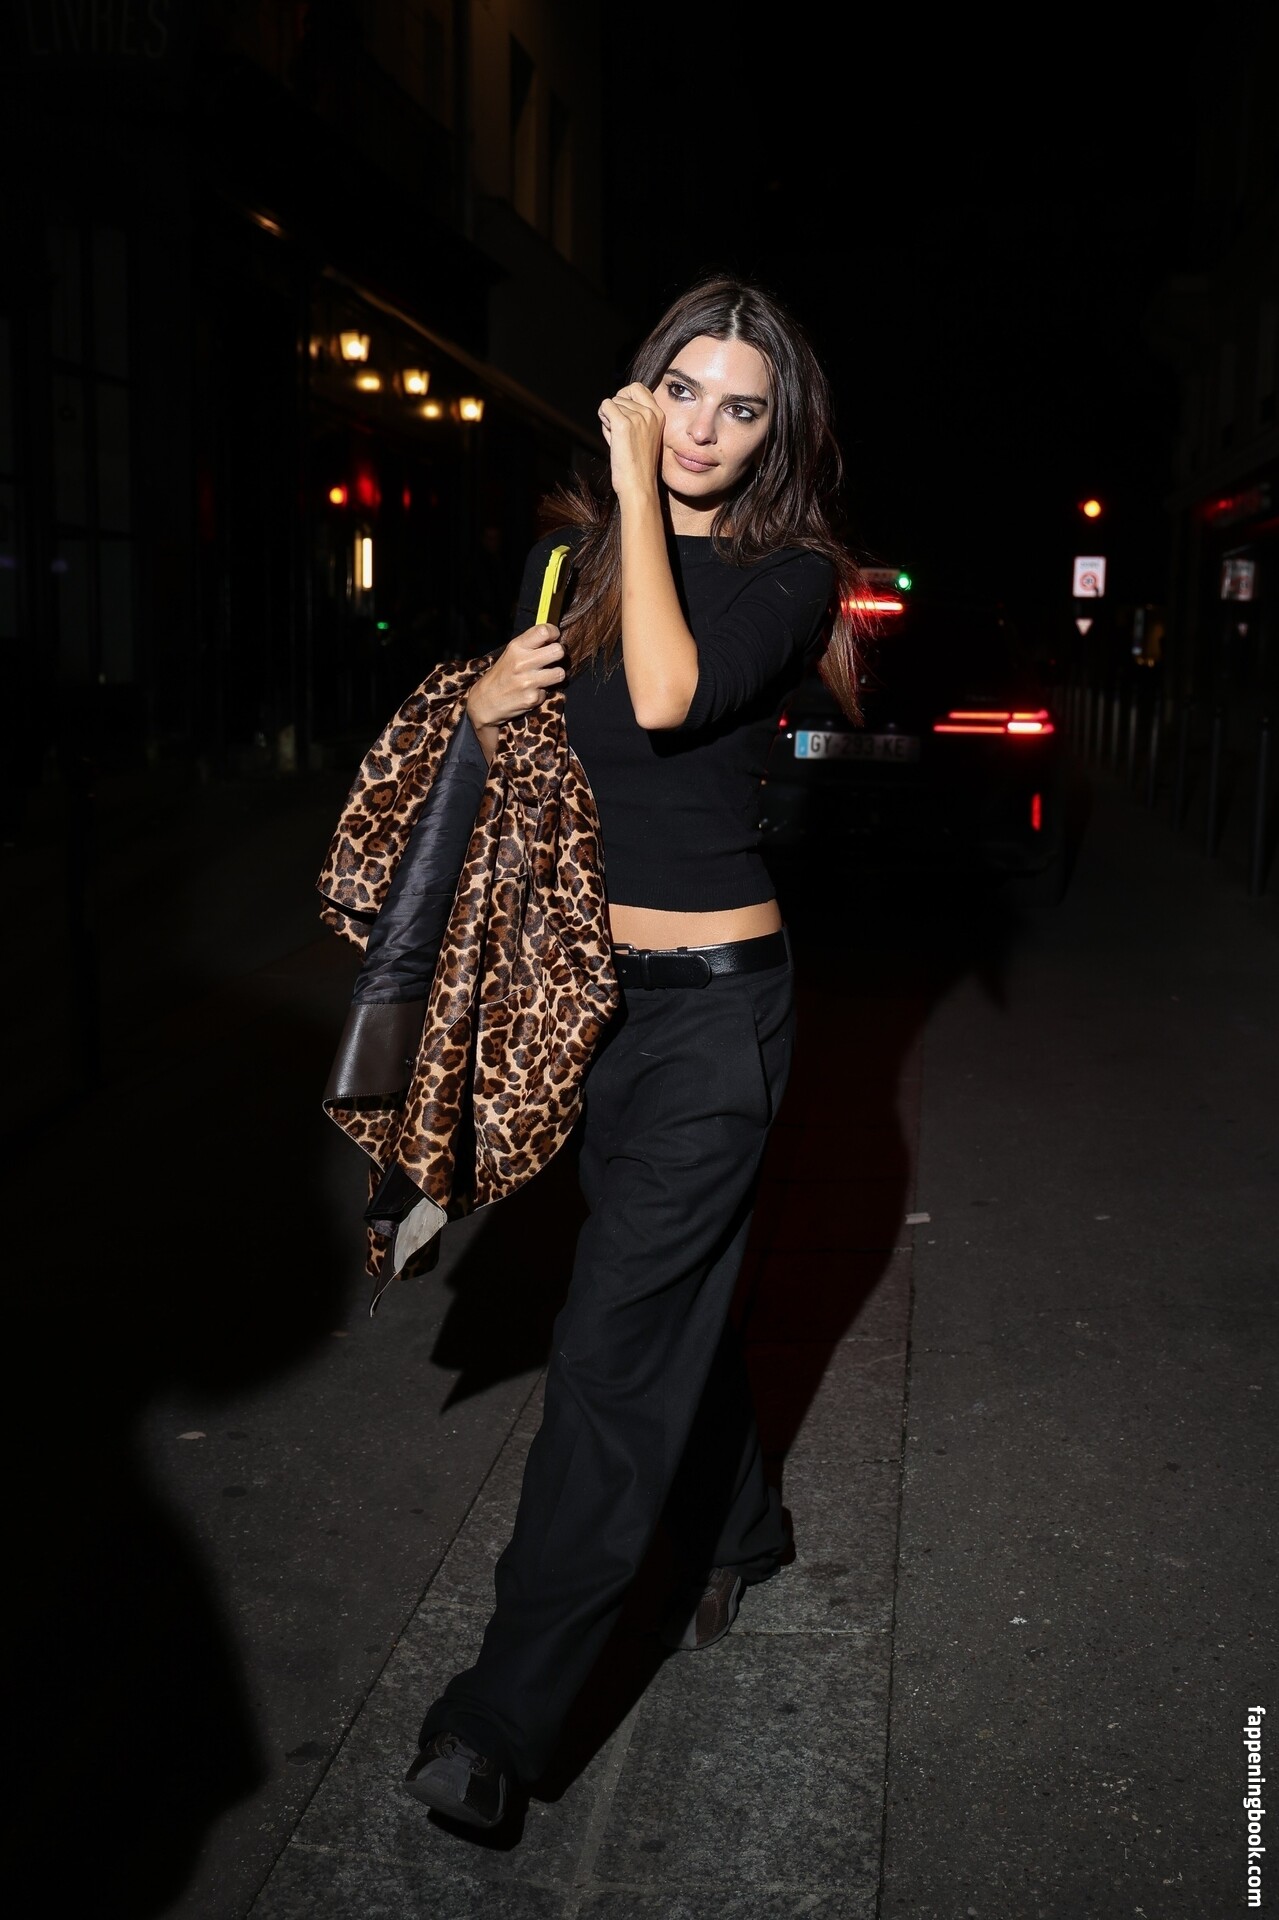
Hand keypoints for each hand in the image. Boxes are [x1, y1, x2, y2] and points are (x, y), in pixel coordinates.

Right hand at [466, 623, 565, 730]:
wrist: (485, 701)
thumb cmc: (502, 674)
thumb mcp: (511, 652)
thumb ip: (531, 644)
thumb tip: (554, 636)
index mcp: (517, 647)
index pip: (544, 631)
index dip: (554, 633)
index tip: (553, 638)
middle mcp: (522, 662)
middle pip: (558, 651)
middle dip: (558, 655)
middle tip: (551, 659)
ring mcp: (528, 681)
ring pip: (560, 673)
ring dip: (555, 675)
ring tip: (544, 677)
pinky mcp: (532, 698)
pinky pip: (549, 691)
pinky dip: (543, 692)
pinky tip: (532, 690)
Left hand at [598, 381, 664, 500]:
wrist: (639, 485)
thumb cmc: (638, 465)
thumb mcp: (644, 435)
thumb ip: (635, 417)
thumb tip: (614, 402)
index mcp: (659, 415)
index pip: (638, 388)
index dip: (625, 396)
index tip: (622, 413)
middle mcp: (650, 413)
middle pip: (622, 395)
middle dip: (616, 410)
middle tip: (619, 430)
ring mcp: (638, 417)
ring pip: (612, 402)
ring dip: (609, 418)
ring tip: (618, 439)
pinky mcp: (623, 424)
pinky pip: (605, 407)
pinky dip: (603, 417)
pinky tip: (610, 434)